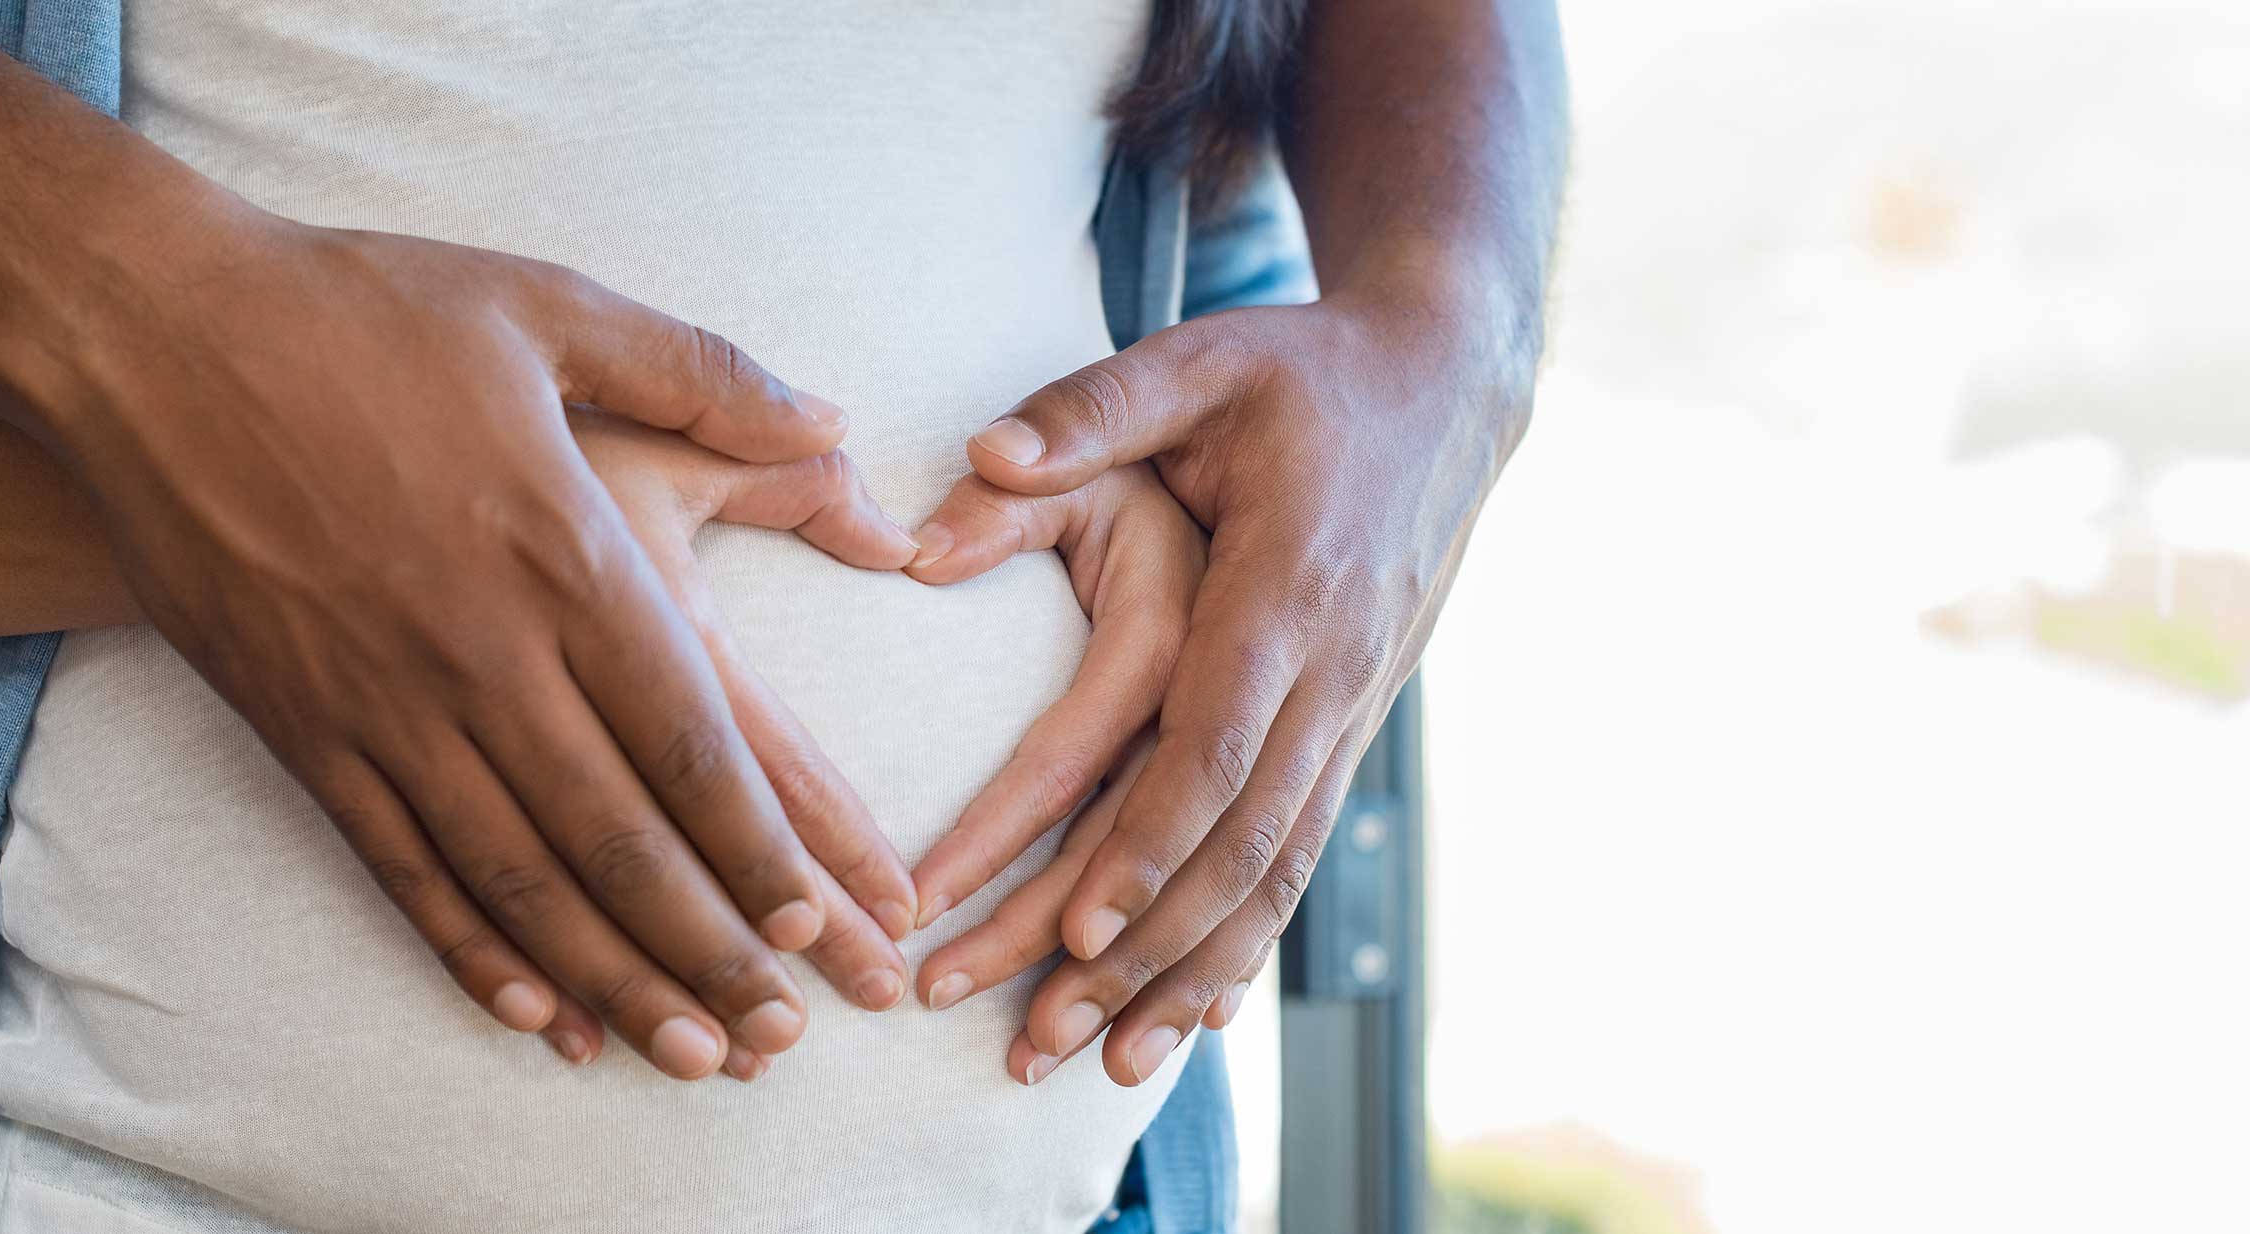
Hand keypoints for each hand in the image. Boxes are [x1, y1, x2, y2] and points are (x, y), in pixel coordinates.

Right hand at [33, 221, 906, 1080]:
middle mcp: (482, 649)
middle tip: (778, 1033)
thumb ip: (707, 374)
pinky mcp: (300, 726)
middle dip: (709, 947)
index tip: (818, 916)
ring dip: (609, 976)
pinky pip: (398, 867)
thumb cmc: (358, 311)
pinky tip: (532, 1010)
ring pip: (517, 876)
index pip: (689, 736)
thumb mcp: (550, 307)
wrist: (144, 334)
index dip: (759, 842)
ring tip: (686, 1051)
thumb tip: (834, 424)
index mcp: (563, 550)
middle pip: (617, 835)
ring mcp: (382, 700)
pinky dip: (469, 948)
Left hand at [920, 299, 1524, 1082]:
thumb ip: (1088, 410)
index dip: (1151, 841)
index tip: (1079, 924)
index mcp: (1287, 585)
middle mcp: (1331, 667)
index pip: (1217, 741)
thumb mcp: (1198, 360)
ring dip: (1191, 974)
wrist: (1445, 389)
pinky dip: (1244, 943)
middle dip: (1144, 948)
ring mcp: (1352, 707)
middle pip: (1239, 840)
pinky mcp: (1349, 729)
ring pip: (1276, 872)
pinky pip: (1298, 858)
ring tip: (1101, 1060)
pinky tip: (1191, 1018)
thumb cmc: (1301, 371)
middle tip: (1043, 1026)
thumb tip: (977, 458)